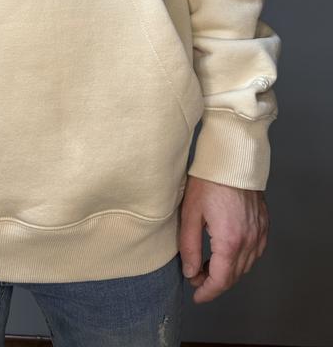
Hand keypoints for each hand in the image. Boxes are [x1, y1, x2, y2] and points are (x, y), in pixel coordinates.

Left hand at [178, 175, 269, 303]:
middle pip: (234, 275)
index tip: (196, 295)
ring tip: (207, 266)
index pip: (221, 279)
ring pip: (246, 265)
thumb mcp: (190, 213)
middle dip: (214, 282)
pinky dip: (241, 258)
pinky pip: (255, 251)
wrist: (232, 158)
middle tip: (195, 277)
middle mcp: (249, 240)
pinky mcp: (263, 223)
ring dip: (228, 271)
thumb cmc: (208, 181)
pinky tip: (227, 252)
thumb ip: (189, 246)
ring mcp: (259, 232)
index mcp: (230, 240)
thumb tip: (190, 272)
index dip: (207, 292)